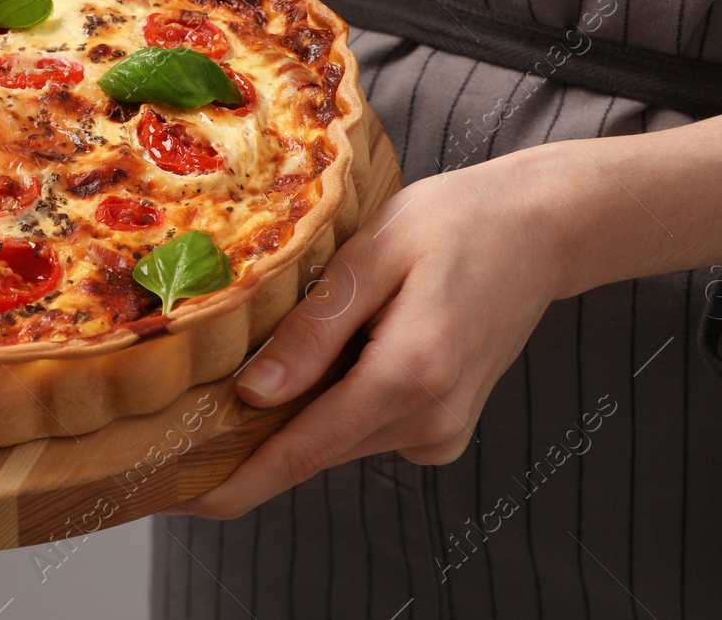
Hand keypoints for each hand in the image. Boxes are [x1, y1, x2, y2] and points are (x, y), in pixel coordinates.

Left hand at [170, 90, 721, 519]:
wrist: (543, 228)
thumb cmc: (456, 222)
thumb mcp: (372, 254)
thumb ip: (314, 329)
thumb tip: (252, 395)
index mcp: (408, 373)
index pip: (301, 452)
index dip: (234, 483)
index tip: (177, 499)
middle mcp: (428, 418)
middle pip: (313, 450)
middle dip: (253, 441)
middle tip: (191, 411)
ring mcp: (442, 429)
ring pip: (339, 439)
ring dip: (298, 413)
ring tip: (275, 354)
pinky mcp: (446, 425)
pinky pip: (368, 429)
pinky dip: (338, 404)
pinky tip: (341, 350)